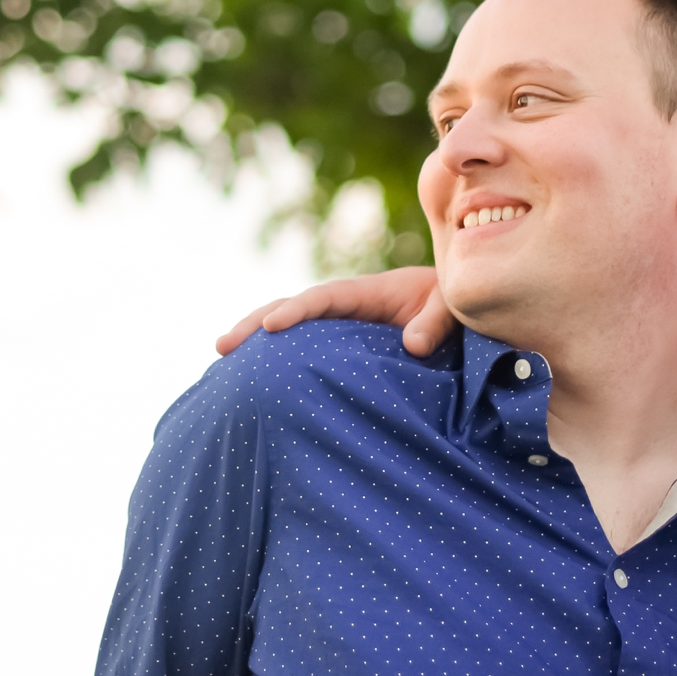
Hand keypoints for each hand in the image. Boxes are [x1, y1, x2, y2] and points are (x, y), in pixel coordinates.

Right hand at [215, 266, 448, 357]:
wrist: (455, 307)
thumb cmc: (452, 302)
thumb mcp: (449, 307)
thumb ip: (434, 322)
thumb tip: (412, 345)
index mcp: (364, 293)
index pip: (321, 298)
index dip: (295, 311)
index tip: (270, 327)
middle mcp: (343, 308)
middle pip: (290, 309)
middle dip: (255, 324)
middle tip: (221, 346)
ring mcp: (338, 328)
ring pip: (291, 331)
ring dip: (257, 342)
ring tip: (223, 363)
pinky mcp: (340, 348)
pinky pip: (304, 351)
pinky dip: (278, 361)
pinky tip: (256, 381)